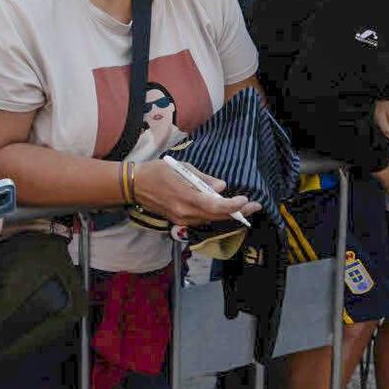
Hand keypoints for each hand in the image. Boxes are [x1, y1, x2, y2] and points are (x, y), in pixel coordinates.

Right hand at [131, 159, 260, 228]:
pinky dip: (216, 215)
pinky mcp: (179, 221)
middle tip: (255, 207)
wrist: (133, 186)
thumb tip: (222, 187)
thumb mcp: (181, 168)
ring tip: (244, 208)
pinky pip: (203, 220)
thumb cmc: (156, 172)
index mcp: (186, 198)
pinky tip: (225, 210)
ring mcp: (182, 220)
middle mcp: (186, 213)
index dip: (233, 206)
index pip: (215, 206)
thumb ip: (203, 179)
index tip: (246, 200)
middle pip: (217, 216)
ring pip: (211, 220)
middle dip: (238, 213)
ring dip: (229, 215)